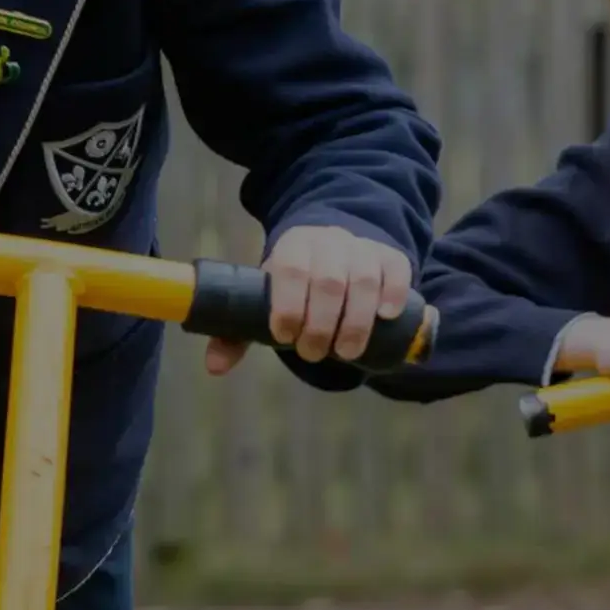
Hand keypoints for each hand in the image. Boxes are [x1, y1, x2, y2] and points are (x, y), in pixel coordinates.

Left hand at [204, 225, 413, 376]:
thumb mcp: (266, 298)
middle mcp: (329, 242)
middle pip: (329, 280)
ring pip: (364, 280)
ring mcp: (362, 248)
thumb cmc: (294, 284)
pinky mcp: (389, 257)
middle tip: (312, 354)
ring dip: (356, 321)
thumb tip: (214, 367)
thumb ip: (238, 332)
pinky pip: (395, 270)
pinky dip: (393, 294)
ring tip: (346, 353)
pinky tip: (385, 318)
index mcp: (292, 246)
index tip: (283, 335)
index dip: (289, 304)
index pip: (291, 269)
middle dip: (321, 323)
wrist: (332, 246)